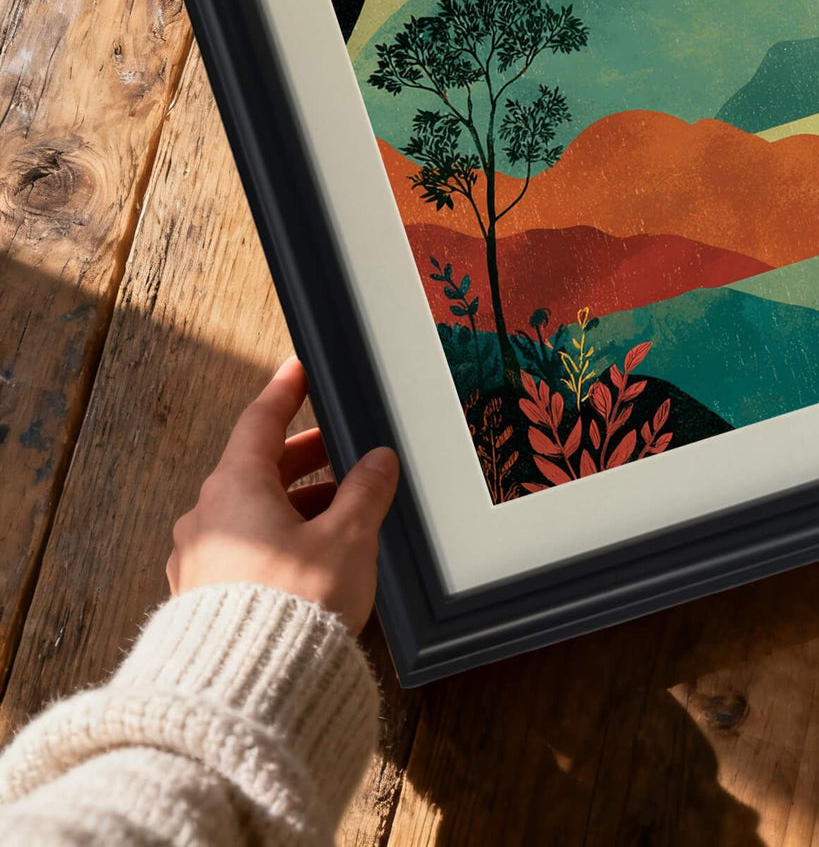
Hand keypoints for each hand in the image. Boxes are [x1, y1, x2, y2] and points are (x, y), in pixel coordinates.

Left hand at [167, 356, 399, 634]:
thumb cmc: (292, 608)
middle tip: (343, 448)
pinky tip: (313, 554)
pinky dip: (277, 537)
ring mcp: (198, 560)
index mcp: (235, 488)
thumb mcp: (347, 539)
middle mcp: (207, 517)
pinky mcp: (203, 598)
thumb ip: (365, 493)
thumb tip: (377, 462)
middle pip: (257, 467)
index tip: (297, 370)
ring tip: (342, 509)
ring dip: (294, 502)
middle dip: (304, 456)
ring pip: (250, 510)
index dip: (285, 392)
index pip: (260, 421)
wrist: (246, 691)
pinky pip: (242, 548)